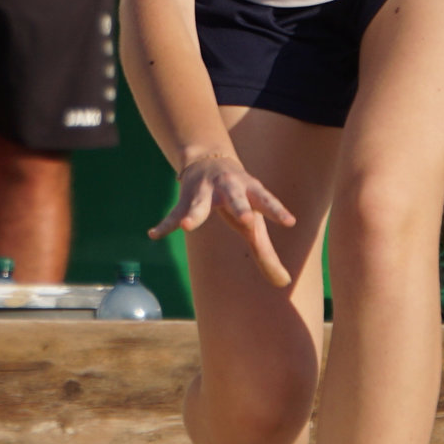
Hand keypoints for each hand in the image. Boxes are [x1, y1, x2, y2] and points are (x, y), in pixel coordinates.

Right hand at [149, 153, 298, 288]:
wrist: (210, 159)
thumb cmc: (239, 198)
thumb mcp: (254, 221)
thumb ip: (266, 253)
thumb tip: (285, 283)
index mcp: (251, 191)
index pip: (267, 201)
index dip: (278, 212)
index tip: (290, 221)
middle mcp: (229, 188)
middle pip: (236, 198)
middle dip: (239, 208)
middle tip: (245, 220)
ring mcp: (205, 192)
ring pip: (200, 204)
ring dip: (194, 214)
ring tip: (187, 225)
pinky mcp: (185, 199)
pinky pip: (174, 214)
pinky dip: (165, 225)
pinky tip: (154, 234)